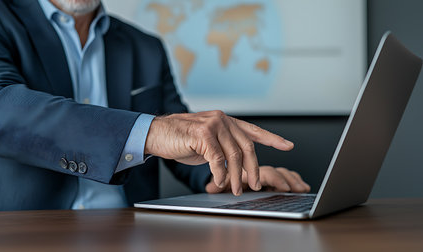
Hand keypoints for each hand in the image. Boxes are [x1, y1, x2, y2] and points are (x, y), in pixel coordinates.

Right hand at [144, 110, 293, 195]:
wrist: (156, 133)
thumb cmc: (181, 140)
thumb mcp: (207, 142)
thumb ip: (224, 147)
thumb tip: (239, 165)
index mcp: (225, 121)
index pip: (253, 130)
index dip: (272, 139)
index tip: (288, 146)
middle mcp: (222, 119)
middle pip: (247, 147)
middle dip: (253, 169)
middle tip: (255, 185)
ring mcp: (213, 124)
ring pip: (234, 155)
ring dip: (237, 176)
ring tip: (236, 189)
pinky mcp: (202, 134)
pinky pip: (217, 159)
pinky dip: (219, 174)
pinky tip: (217, 181)